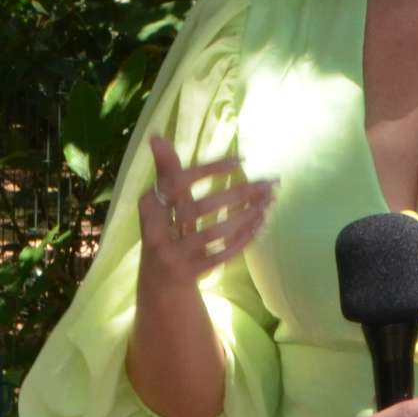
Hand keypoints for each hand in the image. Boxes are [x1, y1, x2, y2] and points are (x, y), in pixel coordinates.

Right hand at [137, 134, 273, 281]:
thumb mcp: (162, 201)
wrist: (159, 280)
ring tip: (269, 203)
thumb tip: (156, 135)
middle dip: (238, 194)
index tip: (242, 161)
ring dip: (245, 217)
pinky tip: (261, 224)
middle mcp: (155, 232)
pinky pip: (222, 253)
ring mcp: (173, 255)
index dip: (210, 170)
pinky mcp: (191, 272)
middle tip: (269, 183)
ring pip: (214, 233)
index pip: (179, 182)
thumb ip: (165, 169)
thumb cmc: (164, 229)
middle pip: (200, 209)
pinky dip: (243, 239)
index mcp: (148, 206)